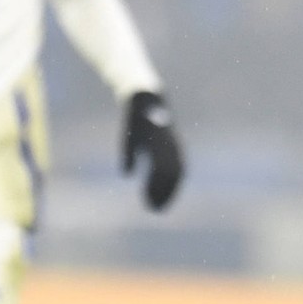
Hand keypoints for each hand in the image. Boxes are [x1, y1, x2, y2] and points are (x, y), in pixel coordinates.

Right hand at [121, 89, 184, 210]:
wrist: (140, 94)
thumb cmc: (139, 118)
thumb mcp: (135, 140)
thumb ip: (132, 157)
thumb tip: (127, 174)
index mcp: (171, 149)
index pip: (175, 175)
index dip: (168, 192)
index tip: (158, 206)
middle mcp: (170, 146)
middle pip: (172, 175)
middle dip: (164, 193)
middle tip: (154, 209)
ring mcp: (163, 140)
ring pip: (165, 168)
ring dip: (158, 187)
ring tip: (150, 202)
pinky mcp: (153, 135)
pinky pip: (153, 156)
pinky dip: (147, 170)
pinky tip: (137, 179)